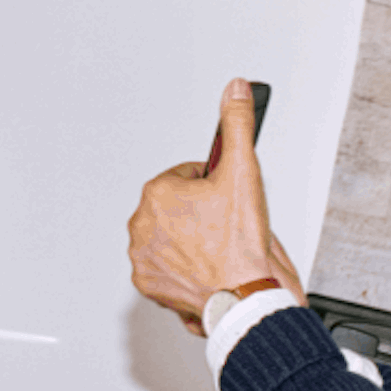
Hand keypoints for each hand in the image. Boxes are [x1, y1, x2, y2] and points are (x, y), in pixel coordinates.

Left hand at [126, 79, 295, 332]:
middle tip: (226, 228)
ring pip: (172, 237)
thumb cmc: (243, 248)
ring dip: (192, 240)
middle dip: (202, 214)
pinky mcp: (149, 285)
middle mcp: (143, 225)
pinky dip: (184, 268)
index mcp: (158, 194)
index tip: (227, 202)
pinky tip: (206, 269)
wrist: (247, 301)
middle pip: (178, 207)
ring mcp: (144, 257)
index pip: (188, 177)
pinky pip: (167, 267)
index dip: (214, 187)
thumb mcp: (245, 174)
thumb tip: (235, 89)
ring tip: (219, 250)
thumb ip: (237, 125)